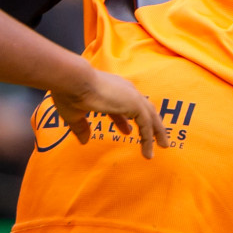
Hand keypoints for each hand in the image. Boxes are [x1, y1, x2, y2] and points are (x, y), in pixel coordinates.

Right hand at [51, 70, 166, 158]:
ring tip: (162, 146)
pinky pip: (147, 125)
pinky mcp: (135, 104)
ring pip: (150, 116)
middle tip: (155, 138)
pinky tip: (148, 151)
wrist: (74, 80)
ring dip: (157, 131)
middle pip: (143, 108)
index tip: (126, 132)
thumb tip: (83, 141)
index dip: (124, 120)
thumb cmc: (70, 93)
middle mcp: (123, 90)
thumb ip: (81, 128)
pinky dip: (149, 138)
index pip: (122, 105)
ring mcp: (131, 96)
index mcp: (110, 89)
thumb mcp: (74, 114)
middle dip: (149, 123)